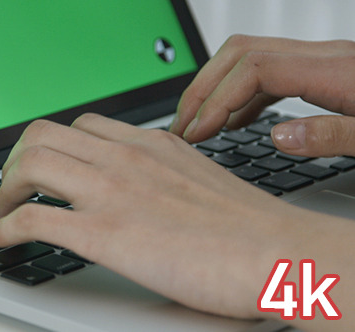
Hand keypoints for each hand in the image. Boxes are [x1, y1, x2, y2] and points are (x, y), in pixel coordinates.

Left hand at [0, 113, 319, 318]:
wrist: (275, 252)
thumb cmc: (246, 225)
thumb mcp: (198, 178)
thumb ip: (163, 172)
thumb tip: (143, 185)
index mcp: (148, 144)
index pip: (83, 125)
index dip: (53, 145)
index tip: (44, 164)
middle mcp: (123, 157)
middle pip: (42, 134)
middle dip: (18, 159)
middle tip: (15, 184)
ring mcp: (111, 191)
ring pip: (29, 164)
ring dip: (5, 187)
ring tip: (4, 208)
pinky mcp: (103, 232)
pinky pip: (32, 219)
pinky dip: (3, 227)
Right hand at [170, 35, 354, 156]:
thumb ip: (332, 135)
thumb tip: (279, 137)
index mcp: (335, 70)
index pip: (254, 70)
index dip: (217, 100)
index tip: (197, 132)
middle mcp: (322, 58)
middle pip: (240, 54)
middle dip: (202, 89)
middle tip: (182, 126)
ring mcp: (319, 63)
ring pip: (247, 59)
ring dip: (215, 90)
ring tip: (197, 125)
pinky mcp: (320, 74)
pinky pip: (266, 75)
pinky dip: (239, 96)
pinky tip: (232, 121)